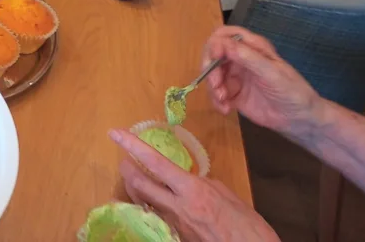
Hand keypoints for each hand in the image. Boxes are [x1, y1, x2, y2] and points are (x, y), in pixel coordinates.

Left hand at [111, 129, 280, 241]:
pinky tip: (152, 205)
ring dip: (134, 190)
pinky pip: (155, 219)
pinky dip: (149, 209)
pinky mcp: (176, 238)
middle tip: (124, 161)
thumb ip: (205, 185)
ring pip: (143, 203)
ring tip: (134, 179)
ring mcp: (174, 225)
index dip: (132, 146)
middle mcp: (177, 207)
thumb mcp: (229, 197)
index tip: (115, 133)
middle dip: (126, 170)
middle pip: (139, 185)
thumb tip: (190, 180)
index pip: (155, 163)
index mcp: (192, 190)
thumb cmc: (249, 227)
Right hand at [203, 28, 321, 135]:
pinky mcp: (233, 93)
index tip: (215, 58)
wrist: (300, 120)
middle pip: (213, 55)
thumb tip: (223, 44)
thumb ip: (248, 58)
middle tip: (216, 85)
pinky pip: (216, 93)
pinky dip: (216, 101)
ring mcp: (235, 76)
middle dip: (210, 69)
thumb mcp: (273, 74)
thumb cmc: (292, 92)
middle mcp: (241, 59)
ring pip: (211, 75)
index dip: (216, 43)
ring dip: (213, 88)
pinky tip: (226, 109)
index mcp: (252, 47)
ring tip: (224, 102)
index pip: (225, 35)